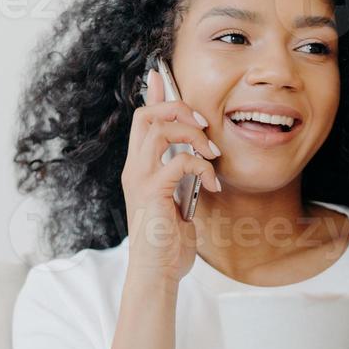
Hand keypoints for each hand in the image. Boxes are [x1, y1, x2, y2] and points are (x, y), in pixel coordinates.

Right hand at [121, 67, 221, 284]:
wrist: (157, 273)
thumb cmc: (168, 243)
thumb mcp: (177, 202)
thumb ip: (180, 178)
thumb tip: (195, 158)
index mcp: (139, 168)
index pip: (141, 120)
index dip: (153, 94)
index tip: (162, 74)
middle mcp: (134, 169)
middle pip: (147, 114)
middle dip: (178, 108)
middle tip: (204, 126)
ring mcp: (140, 180)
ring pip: (159, 129)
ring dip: (192, 135)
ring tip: (212, 154)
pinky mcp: (153, 193)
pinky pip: (180, 162)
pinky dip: (203, 167)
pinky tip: (213, 185)